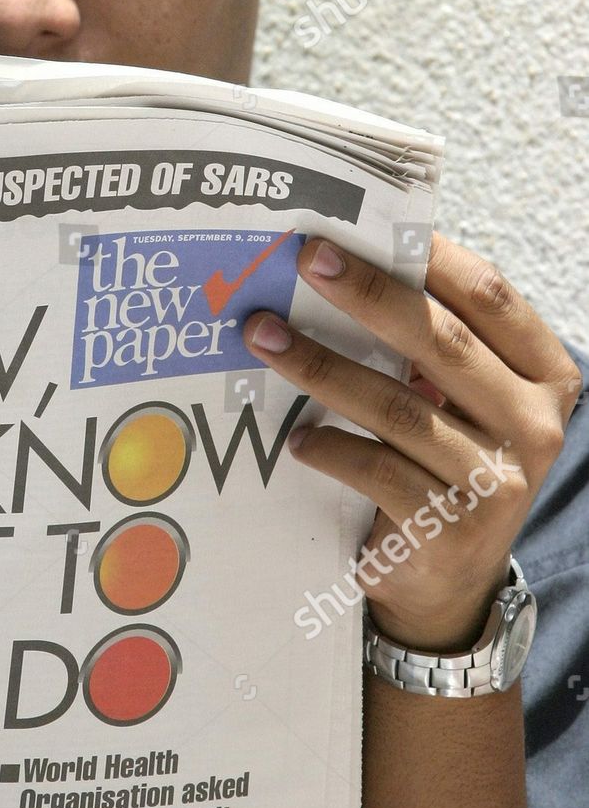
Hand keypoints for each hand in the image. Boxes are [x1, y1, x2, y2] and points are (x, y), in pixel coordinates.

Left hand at [242, 232, 582, 652]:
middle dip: (366, 292)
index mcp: (545, 376)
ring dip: (320, 365)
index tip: (362, 225)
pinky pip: (376, 470)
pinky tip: (295, 436)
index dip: (430, 256)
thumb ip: (432, 342)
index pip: (491, 297)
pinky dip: (329, 447)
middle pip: (440, 341)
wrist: (449, 582)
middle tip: (304, 258)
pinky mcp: (449, 528)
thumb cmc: (445, 462)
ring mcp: (496, 482)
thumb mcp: (461, 401)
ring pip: (397, 406)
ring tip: (262, 335)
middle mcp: (534, 426)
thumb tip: (345, 261)